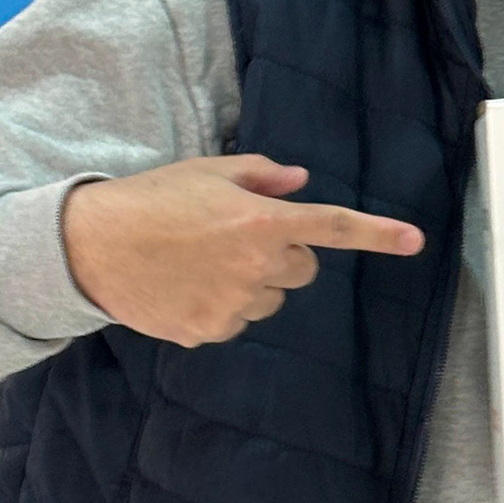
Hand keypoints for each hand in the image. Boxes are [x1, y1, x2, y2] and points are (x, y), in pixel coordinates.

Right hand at [62, 155, 423, 347]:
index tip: (414, 242)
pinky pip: (236, 321)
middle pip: (302, 269)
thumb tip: (300, 183)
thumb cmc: (150, 200)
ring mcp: (233, 304)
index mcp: (261, 220)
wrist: (89, 246)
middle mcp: (255, 265)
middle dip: (281, 255)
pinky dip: (222, 306)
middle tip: (235, 238)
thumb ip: (262, 175)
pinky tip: (186, 286)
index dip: (377, 235)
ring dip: (252, 283)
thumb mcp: (207, 171)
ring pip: (270, 298)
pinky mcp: (209, 331)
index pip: (332, 227)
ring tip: (202, 262)